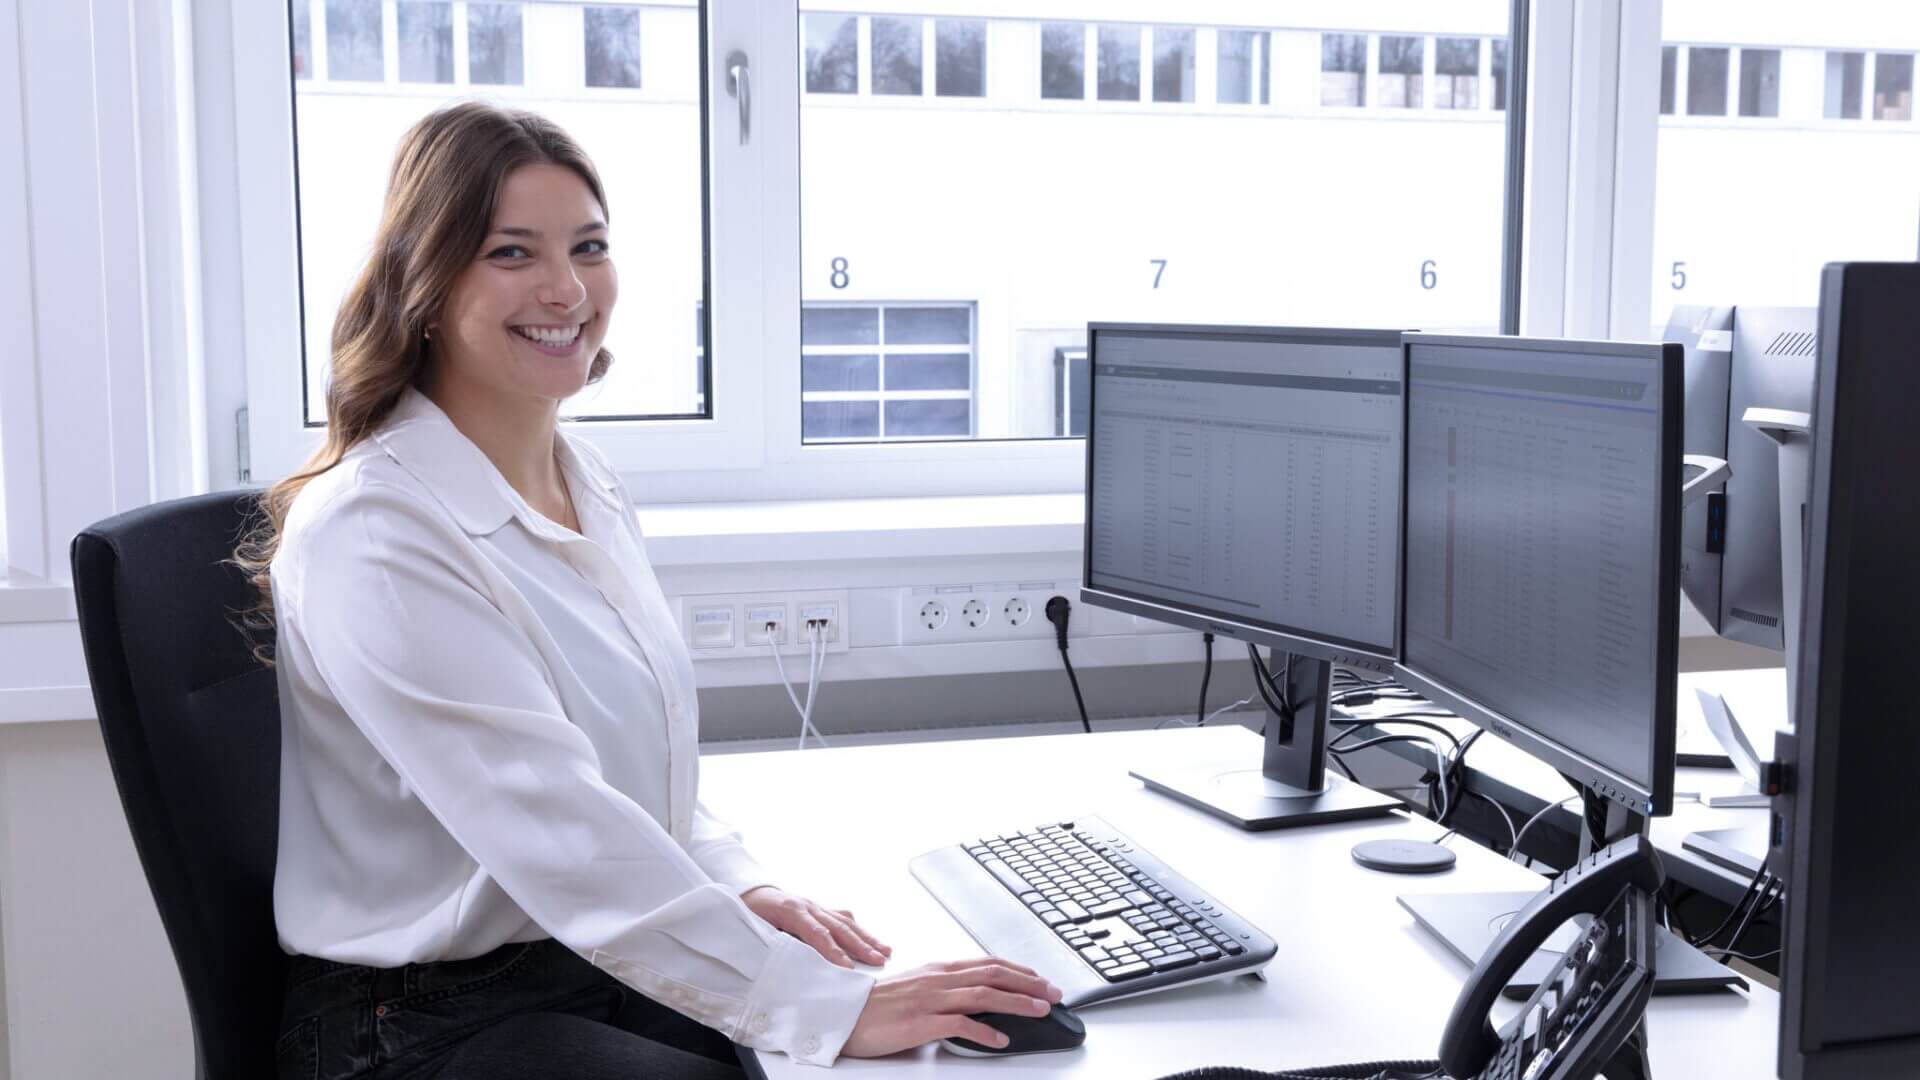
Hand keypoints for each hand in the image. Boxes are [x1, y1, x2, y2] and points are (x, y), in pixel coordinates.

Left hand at [741, 886, 891, 967]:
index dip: (833, 951)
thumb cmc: (751, 913)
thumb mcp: (756, 929)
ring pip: (846, 922)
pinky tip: (871, 940)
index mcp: (791, 910)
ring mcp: (816, 906)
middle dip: (860, 946)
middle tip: (878, 961)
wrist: (749, 892)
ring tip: (885, 951)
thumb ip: (774, 944)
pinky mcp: (820, 909)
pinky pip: (843, 918)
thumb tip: (790, 964)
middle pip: (838, 927)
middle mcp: (808, 906)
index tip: (848, 968)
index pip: (817, 934)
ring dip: (867, 938)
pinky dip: (859, 930)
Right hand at [840, 958, 1063, 1057]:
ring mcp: (930, 1000)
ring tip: (1040, 1010)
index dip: (1019, 970)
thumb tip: (975, 995)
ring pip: (984, 995)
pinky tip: (1000, 1039)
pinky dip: (984, 1031)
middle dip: (1029, 984)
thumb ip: (945, 988)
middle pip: (993, 975)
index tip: (1042, 979)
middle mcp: (939, 979)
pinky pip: (959, 1025)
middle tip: (1054, 993)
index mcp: (939, 970)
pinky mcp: (921, 1022)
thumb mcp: (916, 987)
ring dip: (1017, 1003)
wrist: (844, 1014)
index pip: (988, 964)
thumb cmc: (877, 1005)